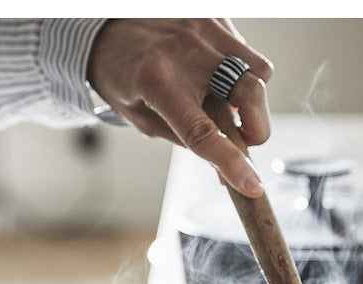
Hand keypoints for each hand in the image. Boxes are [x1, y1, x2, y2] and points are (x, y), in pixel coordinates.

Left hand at [87, 19, 273, 197]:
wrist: (104, 25)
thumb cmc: (121, 74)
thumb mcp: (143, 118)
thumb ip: (184, 140)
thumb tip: (225, 169)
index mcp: (157, 82)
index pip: (204, 133)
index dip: (232, 164)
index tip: (253, 187)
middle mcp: (184, 51)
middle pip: (250, 93)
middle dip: (258, 127)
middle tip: (246, 138)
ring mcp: (202, 27)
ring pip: (259, 71)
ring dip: (251, 98)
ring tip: (228, 101)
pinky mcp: (213, 14)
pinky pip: (246, 51)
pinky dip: (240, 71)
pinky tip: (216, 74)